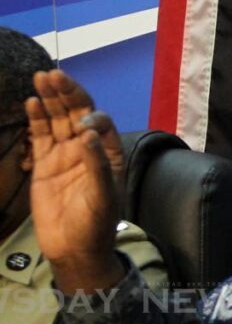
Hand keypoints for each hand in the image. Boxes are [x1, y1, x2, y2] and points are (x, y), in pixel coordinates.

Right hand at [25, 70, 124, 291]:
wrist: (72, 247)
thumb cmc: (95, 223)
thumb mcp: (102, 196)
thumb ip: (97, 165)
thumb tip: (88, 133)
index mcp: (109, 154)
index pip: (101, 124)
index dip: (92, 117)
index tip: (82, 125)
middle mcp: (87, 149)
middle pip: (77, 113)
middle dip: (68, 94)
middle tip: (55, 75)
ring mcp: (64, 155)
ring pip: (57, 119)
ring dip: (50, 98)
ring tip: (42, 77)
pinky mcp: (44, 163)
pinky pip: (40, 135)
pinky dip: (36, 118)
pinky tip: (31, 101)